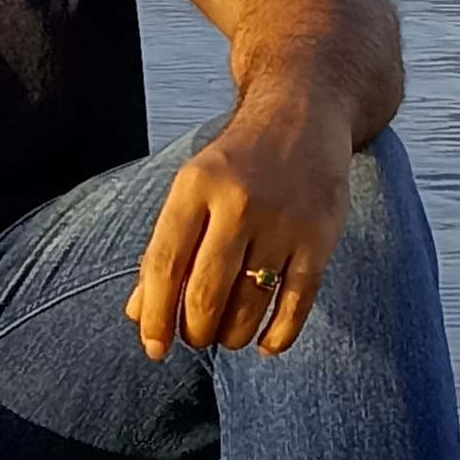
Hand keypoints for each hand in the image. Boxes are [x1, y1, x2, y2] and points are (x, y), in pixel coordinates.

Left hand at [124, 95, 352, 360]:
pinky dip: (279, 333)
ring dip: (231, 335)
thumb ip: (165, 247)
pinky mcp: (320, 236)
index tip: (153, 347)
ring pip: (250, 303)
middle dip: (195, 330)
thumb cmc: (238, 160)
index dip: (155, 314)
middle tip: (195, 339)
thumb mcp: (192, 188)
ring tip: (224, 338)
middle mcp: (238, 202)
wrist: (303, 112)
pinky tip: (266, 343)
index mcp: (196, 186)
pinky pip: (297, 302)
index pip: (165, 264)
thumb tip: (139, 313)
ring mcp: (283, 220)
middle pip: (206, 291)